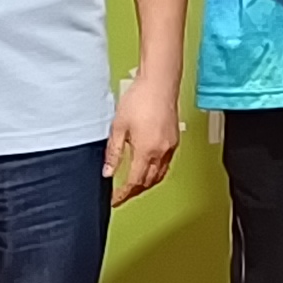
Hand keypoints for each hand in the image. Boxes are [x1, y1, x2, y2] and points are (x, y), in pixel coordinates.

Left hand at [107, 69, 181, 204]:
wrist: (159, 83)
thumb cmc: (140, 99)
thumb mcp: (118, 127)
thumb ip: (113, 153)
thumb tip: (108, 172)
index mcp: (146, 151)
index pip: (134, 182)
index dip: (123, 194)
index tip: (115, 200)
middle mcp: (161, 151)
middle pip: (148, 182)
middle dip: (135, 191)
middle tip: (122, 195)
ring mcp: (170, 146)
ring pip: (159, 175)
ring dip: (146, 184)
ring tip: (134, 186)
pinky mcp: (174, 140)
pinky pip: (166, 164)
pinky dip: (156, 172)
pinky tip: (148, 168)